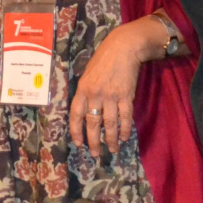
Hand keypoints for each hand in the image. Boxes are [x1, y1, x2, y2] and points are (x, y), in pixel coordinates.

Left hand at [69, 22, 153, 157]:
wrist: (123, 48)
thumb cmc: (103, 59)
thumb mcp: (87, 74)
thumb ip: (85, 92)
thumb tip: (85, 111)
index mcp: (82, 89)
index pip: (76, 115)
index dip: (76, 131)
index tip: (79, 143)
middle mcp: (95, 95)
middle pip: (93, 123)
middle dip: (94, 141)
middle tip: (95, 154)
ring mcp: (111, 96)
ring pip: (110, 124)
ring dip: (111, 139)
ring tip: (112, 150)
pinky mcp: (126, 96)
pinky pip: (125, 117)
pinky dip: (125, 129)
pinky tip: (124, 137)